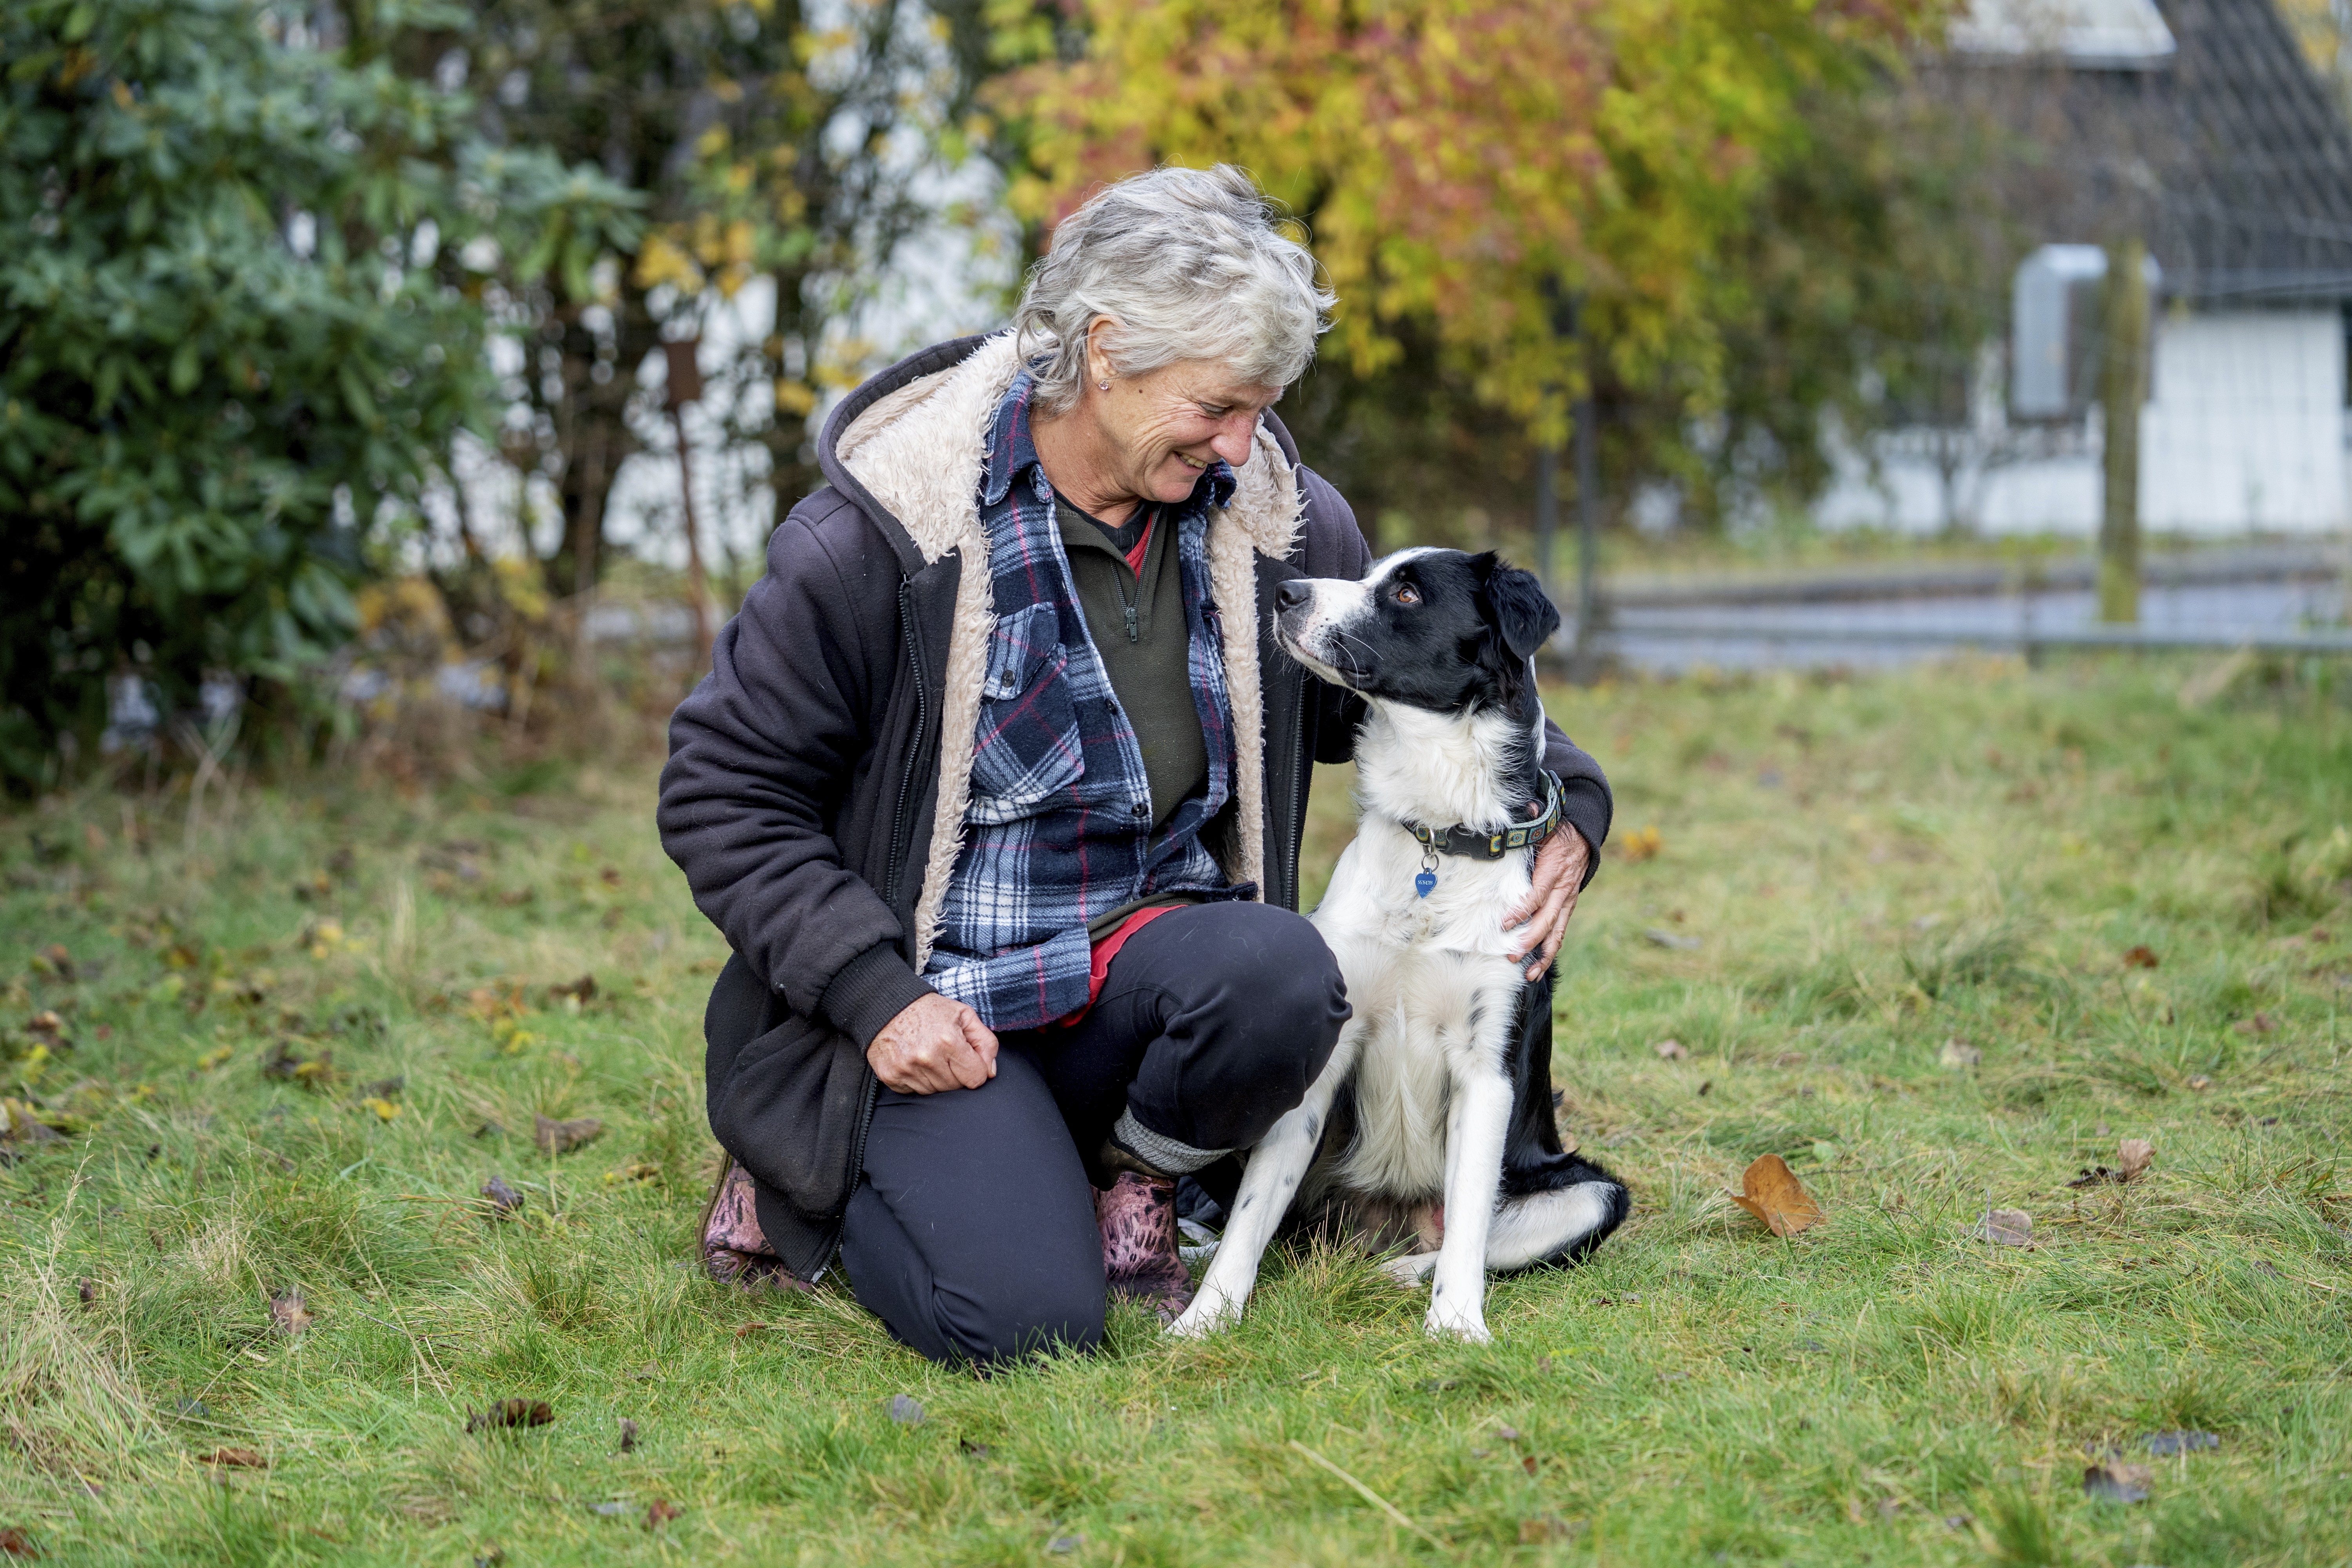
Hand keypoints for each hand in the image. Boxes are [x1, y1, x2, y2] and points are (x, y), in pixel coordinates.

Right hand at [867, 993, 998, 1093]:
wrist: (888, 1005)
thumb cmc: (929, 1010)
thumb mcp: (964, 1015)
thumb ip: (985, 1042)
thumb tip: (990, 1072)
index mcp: (949, 1042)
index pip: (976, 1078)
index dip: (976, 1070)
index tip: (967, 1059)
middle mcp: (927, 1058)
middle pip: (956, 1087)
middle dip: (956, 1074)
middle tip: (946, 1055)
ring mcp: (907, 1069)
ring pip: (936, 1092)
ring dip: (937, 1078)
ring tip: (930, 1056)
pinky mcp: (891, 1076)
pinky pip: (915, 1092)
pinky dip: (918, 1081)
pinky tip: (915, 1062)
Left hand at [1506, 827, 1590, 981]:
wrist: (1584, 836)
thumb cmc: (1557, 832)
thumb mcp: (1546, 824)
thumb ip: (1535, 818)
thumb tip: (1527, 805)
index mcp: (1555, 870)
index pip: (1538, 895)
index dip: (1522, 910)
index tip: (1505, 924)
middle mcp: (1564, 890)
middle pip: (1547, 920)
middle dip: (1530, 940)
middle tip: (1512, 955)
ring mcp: (1568, 901)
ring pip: (1557, 932)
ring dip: (1543, 954)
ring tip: (1529, 973)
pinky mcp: (1568, 907)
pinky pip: (1561, 931)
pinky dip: (1552, 949)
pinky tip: (1540, 966)